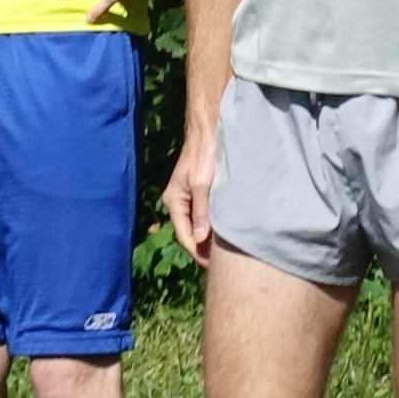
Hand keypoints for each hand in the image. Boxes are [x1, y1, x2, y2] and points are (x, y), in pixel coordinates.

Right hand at [161, 130, 218, 266]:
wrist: (209, 130)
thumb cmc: (204, 155)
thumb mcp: (203, 185)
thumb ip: (201, 212)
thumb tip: (199, 238)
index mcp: (174, 200)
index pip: (183, 234)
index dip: (197, 252)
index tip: (211, 266)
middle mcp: (177, 200)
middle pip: (189, 231)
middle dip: (202, 247)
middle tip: (220, 263)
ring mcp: (188, 196)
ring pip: (197, 223)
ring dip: (208, 236)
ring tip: (224, 250)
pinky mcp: (199, 190)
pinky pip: (203, 213)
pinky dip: (212, 224)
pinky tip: (224, 230)